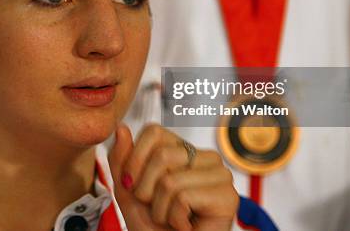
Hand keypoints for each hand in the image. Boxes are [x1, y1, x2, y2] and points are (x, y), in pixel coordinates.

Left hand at [108, 124, 237, 230]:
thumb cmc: (153, 226)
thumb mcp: (127, 190)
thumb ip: (121, 159)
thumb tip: (122, 129)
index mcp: (183, 149)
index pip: (154, 132)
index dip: (135, 160)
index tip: (136, 186)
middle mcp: (205, 157)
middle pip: (162, 155)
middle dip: (146, 190)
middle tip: (157, 208)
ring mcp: (220, 175)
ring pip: (171, 180)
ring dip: (160, 209)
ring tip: (171, 218)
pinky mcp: (228, 197)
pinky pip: (184, 198)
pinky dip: (174, 219)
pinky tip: (184, 226)